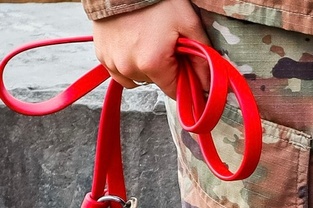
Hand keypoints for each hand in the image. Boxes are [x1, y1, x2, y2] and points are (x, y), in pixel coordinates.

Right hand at [90, 0, 211, 98]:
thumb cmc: (154, 0)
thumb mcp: (188, 24)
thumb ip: (202, 59)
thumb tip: (209, 86)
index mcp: (152, 64)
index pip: (176, 92)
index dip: (185, 81)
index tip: (185, 65)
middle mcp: (129, 68)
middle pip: (158, 83)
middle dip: (167, 69)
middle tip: (167, 45)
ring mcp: (112, 62)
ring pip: (140, 79)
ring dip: (148, 68)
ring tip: (149, 43)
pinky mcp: (102, 55)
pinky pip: (121, 72)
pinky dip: (130, 63)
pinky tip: (134, 45)